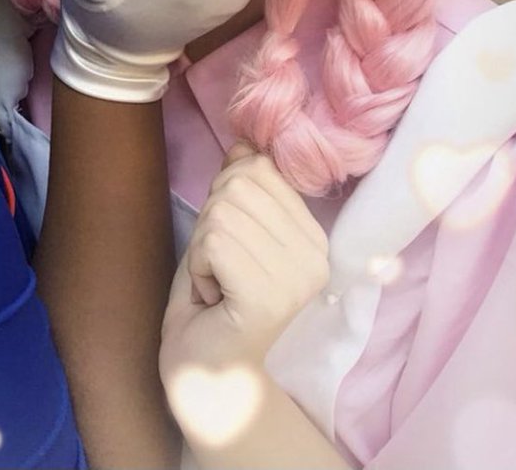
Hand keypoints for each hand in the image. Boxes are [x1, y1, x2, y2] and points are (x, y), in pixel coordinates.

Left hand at [160, 143, 329, 378]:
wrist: (207, 372)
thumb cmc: (215, 300)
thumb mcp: (226, 229)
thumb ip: (238, 187)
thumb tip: (243, 142)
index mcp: (315, 237)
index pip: (259, 168)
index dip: (225, 197)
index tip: (230, 246)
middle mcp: (317, 257)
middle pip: (237, 184)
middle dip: (211, 221)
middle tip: (220, 270)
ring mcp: (297, 278)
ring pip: (222, 211)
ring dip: (202, 248)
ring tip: (217, 285)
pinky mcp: (269, 296)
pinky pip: (213, 241)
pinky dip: (198, 266)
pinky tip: (212, 298)